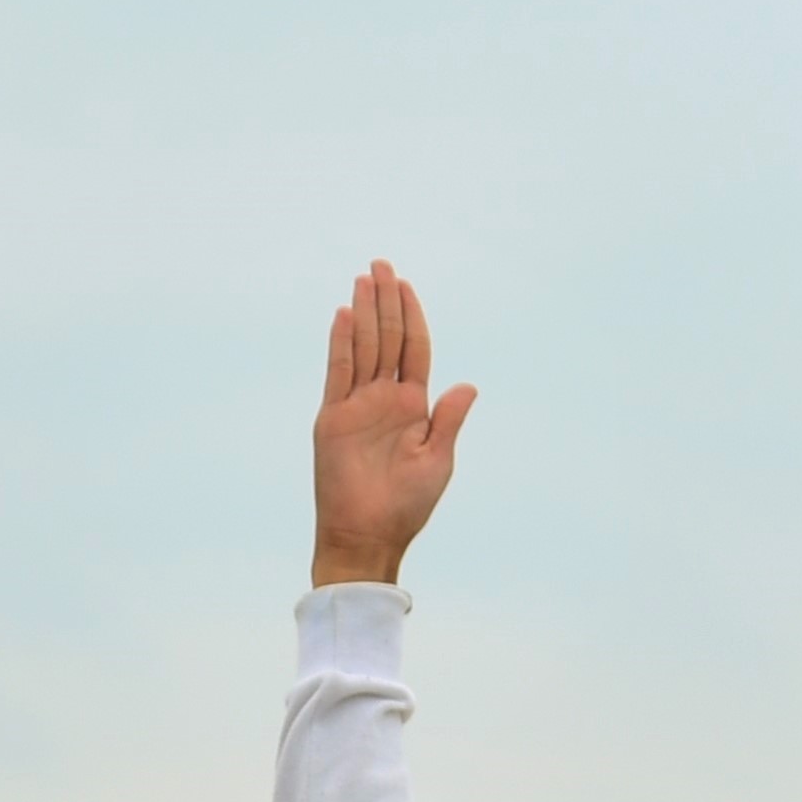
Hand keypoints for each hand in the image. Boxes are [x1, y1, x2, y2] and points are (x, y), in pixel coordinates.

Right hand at [311, 261, 474, 590]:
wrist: (367, 536)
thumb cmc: (406, 506)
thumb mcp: (438, 460)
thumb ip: (449, 420)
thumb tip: (468, 384)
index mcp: (414, 405)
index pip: (414, 349)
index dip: (411, 316)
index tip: (406, 285)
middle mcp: (384, 399)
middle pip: (387, 338)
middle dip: (385, 301)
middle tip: (381, 264)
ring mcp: (357, 406)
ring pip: (362, 347)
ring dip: (363, 312)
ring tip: (363, 278)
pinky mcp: (332, 418)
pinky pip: (338, 372)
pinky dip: (340, 343)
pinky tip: (342, 314)